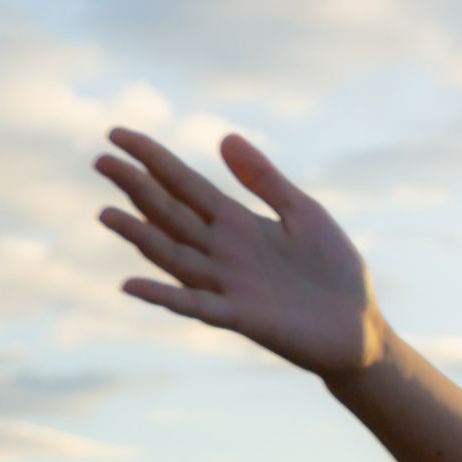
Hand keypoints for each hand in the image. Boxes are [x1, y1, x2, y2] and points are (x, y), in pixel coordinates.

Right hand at [92, 127, 388, 378]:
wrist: (360, 328)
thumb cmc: (334, 271)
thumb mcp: (304, 213)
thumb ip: (265, 180)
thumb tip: (224, 136)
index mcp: (238, 224)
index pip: (185, 185)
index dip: (153, 159)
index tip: (117, 134)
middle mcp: (224, 252)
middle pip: (171, 214)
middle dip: (137, 187)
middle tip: (100, 159)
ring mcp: (228, 285)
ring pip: (174, 256)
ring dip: (140, 237)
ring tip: (106, 213)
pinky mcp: (242, 317)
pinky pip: (196, 306)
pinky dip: (164, 297)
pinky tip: (130, 284)